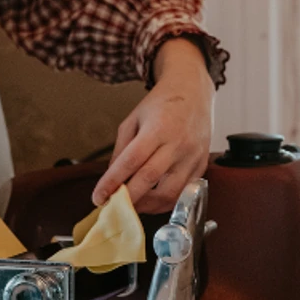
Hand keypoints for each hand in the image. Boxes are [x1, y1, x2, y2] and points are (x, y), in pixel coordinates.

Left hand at [92, 38, 213, 213]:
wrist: (193, 92)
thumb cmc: (161, 105)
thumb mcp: (133, 119)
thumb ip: (121, 149)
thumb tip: (112, 179)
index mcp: (157, 128)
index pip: (131, 161)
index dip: (113, 182)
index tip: (98, 197)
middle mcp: (177, 143)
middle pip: (150, 179)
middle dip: (128, 198)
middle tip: (113, 207)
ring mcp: (192, 157)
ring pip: (169, 193)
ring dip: (148, 206)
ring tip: (133, 206)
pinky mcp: (201, 166)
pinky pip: (183, 193)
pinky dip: (165, 202)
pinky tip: (152, 201)